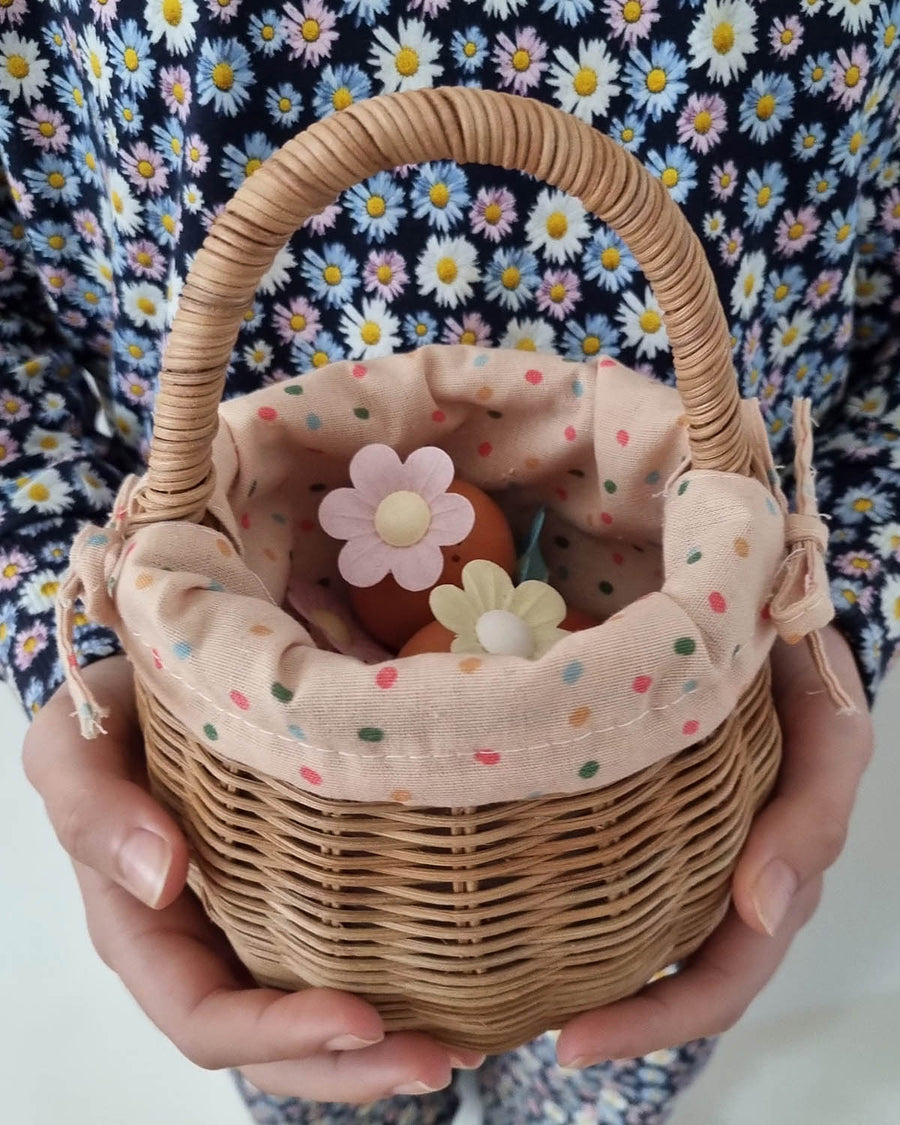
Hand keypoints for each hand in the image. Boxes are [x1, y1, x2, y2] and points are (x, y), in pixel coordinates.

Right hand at [23, 655, 480, 1100]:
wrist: (159, 677)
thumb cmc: (112, 719)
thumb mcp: (76, 750)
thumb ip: (95, 810)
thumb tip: (160, 877)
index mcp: (145, 933)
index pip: (206, 1019)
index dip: (280, 1035)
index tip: (362, 1021)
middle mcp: (206, 947)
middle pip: (274, 1046)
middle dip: (354, 1067)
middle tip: (438, 1061)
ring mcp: (257, 925)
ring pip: (317, 1014)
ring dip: (387, 1045)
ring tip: (466, 1043)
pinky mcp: (303, 891)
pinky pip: (346, 950)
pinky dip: (400, 978)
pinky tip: (457, 980)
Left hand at [556, 626, 873, 1067]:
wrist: (766, 610)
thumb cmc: (806, 672)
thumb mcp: (832, 734)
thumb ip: (814, 813)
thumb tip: (765, 910)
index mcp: (782, 875)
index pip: (725, 974)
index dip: (658, 1019)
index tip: (572, 1040)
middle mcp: (742, 876)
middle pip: (681, 976)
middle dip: (617, 1018)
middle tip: (530, 1036)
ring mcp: (704, 850)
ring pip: (651, 934)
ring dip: (595, 975)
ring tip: (514, 999)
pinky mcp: (663, 817)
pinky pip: (628, 873)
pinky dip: (585, 906)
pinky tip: (528, 913)